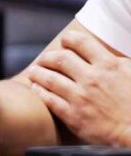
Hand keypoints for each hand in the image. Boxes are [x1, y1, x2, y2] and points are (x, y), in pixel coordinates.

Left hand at [26, 30, 130, 146]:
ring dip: (38, 72)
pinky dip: (39, 91)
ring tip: (34, 71)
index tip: (65, 41)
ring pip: (50, 78)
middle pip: (60, 58)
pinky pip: (49, 100)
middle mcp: (91, 79)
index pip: (81, 42)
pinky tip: (35, 88)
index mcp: (109, 66)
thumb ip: (121, 64)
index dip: (70, 39)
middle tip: (44, 58)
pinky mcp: (74, 116)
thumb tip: (112, 57)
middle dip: (49, 56)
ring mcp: (80, 97)